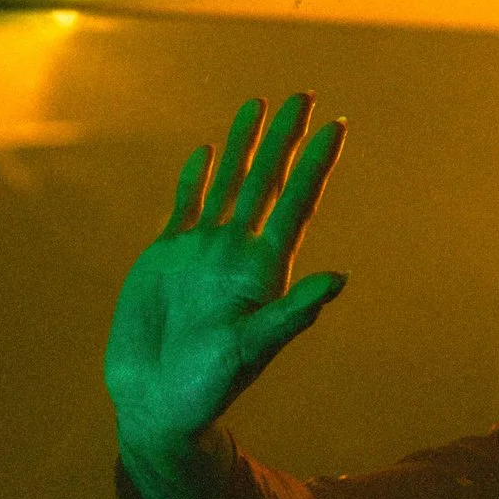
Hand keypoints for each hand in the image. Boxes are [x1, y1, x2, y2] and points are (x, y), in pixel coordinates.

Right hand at [104, 94, 346, 498]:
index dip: (317, 165)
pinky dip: (194, 179)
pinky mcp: (166, 259)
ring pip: (229, 184)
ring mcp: (203, 253)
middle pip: (267, 181)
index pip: (298, 203)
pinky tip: (207, 152)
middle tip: (304, 94)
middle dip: (285, 139)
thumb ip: (292, 313)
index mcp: (265, 270)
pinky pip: (184, 207)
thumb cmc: (210, 386)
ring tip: (259, 104)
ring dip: (245, 146)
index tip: (337, 126)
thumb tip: (340, 279)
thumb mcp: (253, 349)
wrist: (158, 404)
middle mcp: (238, 253)